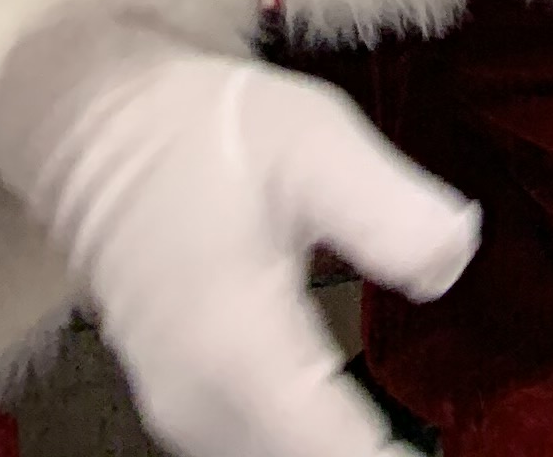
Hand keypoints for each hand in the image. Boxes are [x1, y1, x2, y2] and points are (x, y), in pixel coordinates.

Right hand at [0, 12, 478, 456]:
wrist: (99, 130)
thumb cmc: (207, 129)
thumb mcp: (314, 140)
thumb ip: (387, 208)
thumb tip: (452, 262)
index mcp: (236, 341)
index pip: (328, 448)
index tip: (431, 451)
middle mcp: (198, 398)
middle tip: (426, 441)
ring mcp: (180, 408)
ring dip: (331, 453)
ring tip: (396, 437)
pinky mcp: (179, 404)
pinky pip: (248, 452)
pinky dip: (299, 450)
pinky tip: (349, 434)